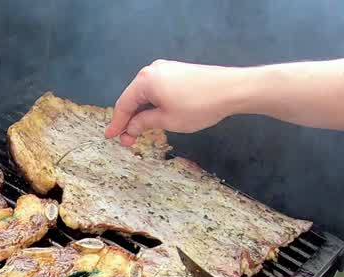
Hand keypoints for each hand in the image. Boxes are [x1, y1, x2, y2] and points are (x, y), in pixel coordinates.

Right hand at [105, 61, 243, 145]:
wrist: (232, 89)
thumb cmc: (199, 105)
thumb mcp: (167, 120)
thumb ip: (144, 123)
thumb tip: (130, 128)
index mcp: (145, 80)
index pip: (123, 104)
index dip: (116, 123)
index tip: (110, 137)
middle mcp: (152, 70)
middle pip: (133, 98)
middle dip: (128, 119)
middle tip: (127, 139)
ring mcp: (166, 69)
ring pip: (145, 94)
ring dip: (141, 113)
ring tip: (139, 131)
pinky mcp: (178, 72)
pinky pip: (157, 90)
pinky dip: (152, 104)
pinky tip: (153, 117)